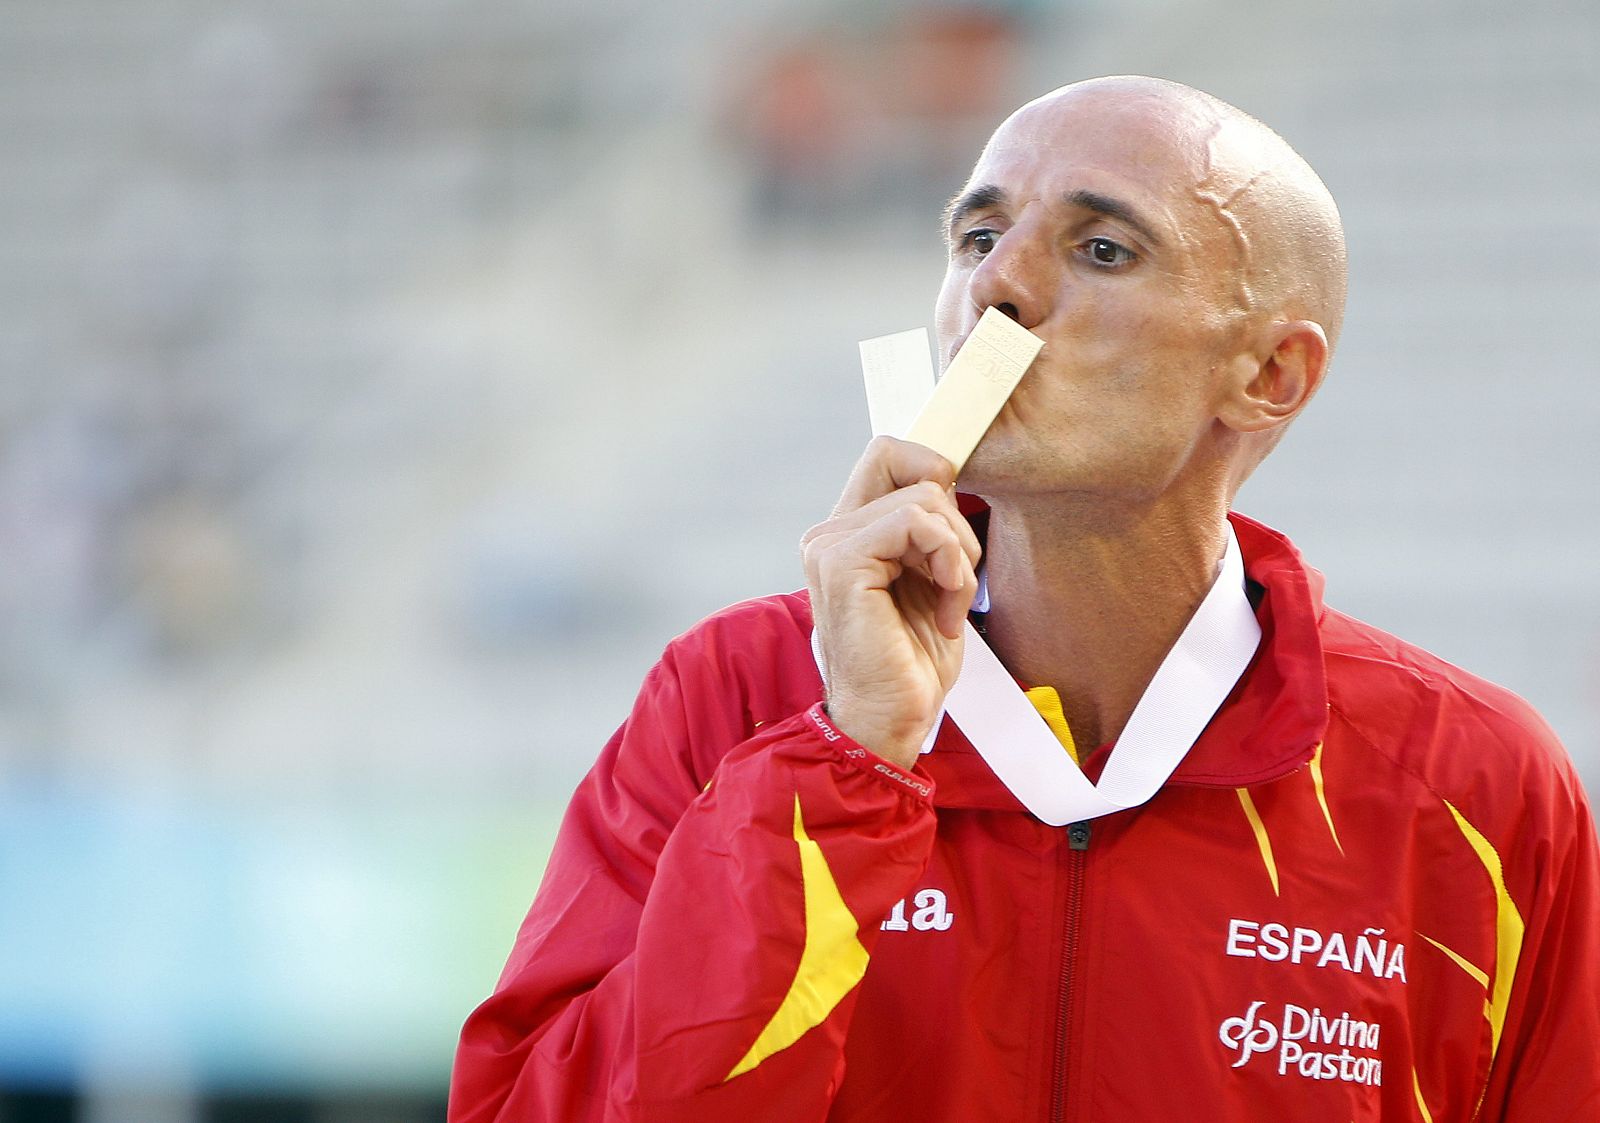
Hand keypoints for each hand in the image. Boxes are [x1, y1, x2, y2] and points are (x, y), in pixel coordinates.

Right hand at [801, 437, 980, 769]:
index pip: (889, 453)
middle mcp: (830, 534)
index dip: (932, 472)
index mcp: (848, 533)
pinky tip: (944, 610)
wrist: (890, 721)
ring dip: (957, 556)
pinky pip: (917, 523)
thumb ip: (929, 529)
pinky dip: (949, 565)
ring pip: (924, 499)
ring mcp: (830, 546)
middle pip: (916, 473)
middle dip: (957, 529)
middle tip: (953, 585)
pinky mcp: (842, 563)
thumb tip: (950, 479)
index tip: (954, 536)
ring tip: (947, 605)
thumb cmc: (911, 662)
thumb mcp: (930, 578)